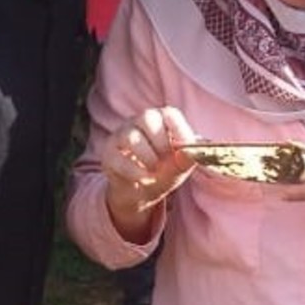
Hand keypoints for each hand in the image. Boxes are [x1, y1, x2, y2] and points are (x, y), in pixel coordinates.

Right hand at [104, 107, 197, 239]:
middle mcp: (139, 122)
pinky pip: (119, 159)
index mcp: (161, 120)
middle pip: (147, 117)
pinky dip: (135, 172)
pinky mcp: (108, 154)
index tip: (184, 147)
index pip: (170, 113)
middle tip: (165, 159)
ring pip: (131, 137)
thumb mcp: (181, 166)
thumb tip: (195, 151)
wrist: (142, 191)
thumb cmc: (165, 171)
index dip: (179, 129)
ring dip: (148, 158)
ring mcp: (121, 135)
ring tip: (154, 170)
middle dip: (161, 142)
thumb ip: (189, 158)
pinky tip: (142, 178)